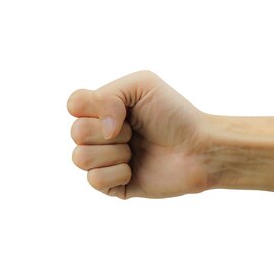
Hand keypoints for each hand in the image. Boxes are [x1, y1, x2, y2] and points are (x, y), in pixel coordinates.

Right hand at [67, 70, 210, 198]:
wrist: (199, 148)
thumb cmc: (175, 115)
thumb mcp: (142, 85)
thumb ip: (108, 95)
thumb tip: (102, 130)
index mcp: (104, 110)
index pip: (74, 104)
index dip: (95, 107)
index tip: (124, 110)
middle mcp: (101, 135)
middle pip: (77, 132)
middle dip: (111, 131)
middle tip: (136, 132)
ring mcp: (106, 161)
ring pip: (80, 158)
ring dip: (114, 153)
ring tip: (136, 151)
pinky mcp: (113, 186)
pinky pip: (94, 180)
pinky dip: (117, 173)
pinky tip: (135, 170)